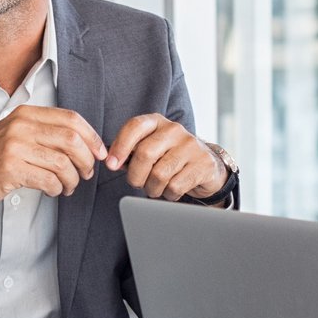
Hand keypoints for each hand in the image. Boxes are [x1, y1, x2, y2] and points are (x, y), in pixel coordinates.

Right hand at [0, 106, 106, 245]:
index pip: (71, 118)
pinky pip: (49, 179)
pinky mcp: (10, 168)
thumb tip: (87, 143)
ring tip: (68, 187)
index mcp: (25, 114)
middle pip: (71, 139)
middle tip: (85, 174)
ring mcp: (14, 146)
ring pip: (62, 162)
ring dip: (72, 179)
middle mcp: (20, 125)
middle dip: (85, 160)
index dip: (91, 137)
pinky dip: (57, 189)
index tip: (99, 153)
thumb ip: (45, 134)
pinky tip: (53, 191)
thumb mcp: (17, 136)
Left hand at [105, 115, 225, 201]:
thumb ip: (130, 153)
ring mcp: (191, 145)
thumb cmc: (169, 159)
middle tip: (137, 183)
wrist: (206, 167)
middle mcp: (175, 129)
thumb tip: (112, 162)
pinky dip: (168, 194)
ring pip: (159, 174)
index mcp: (157, 122)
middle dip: (135, 176)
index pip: (134, 126)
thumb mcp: (150, 149)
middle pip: (145, 154)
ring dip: (152, 188)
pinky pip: (175, 186)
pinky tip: (172, 190)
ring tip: (155, 188)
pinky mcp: (203, 164)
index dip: (120, 146)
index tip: (111, 165)